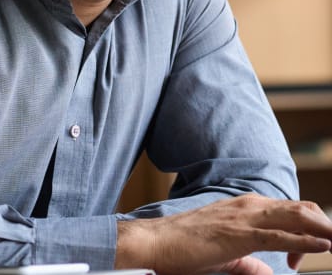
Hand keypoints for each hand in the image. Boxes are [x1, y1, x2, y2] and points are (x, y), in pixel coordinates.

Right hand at [115, 193, 331, 274]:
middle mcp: (250, 206)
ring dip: (324, 228)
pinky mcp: (241, 233)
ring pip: (297, 216)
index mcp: (246, 208)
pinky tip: (325, 246)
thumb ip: (249, 263)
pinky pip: (281, 235)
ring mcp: (246, 216)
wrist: (158, 241)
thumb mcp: (225, 255)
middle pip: (301, 209)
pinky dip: (307, 240)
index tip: (306, 256)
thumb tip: (268, 272)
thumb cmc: (186, 248)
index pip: (290, 211)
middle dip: (325, 223)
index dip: (309, 229)